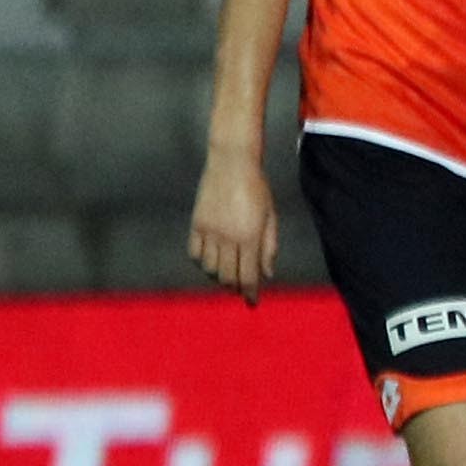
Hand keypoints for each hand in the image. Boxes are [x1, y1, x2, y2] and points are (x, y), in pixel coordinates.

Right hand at [189, 145, 278, 301]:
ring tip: (228, 274)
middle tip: (241, 288)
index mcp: (250, 237)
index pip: (249, 276)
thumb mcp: (271, 216)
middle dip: (236, 287)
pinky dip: (203, 262)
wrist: (232, 163)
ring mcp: (209, 231)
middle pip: (228, 277)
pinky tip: (211, 260)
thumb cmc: (257, 188)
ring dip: (219, 276)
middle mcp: (228, 238)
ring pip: (210, 269)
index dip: (250, 293)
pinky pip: (195, 254)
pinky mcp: (196, 224)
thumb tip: (267, 274)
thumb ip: (269, 247)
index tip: (252, 302)